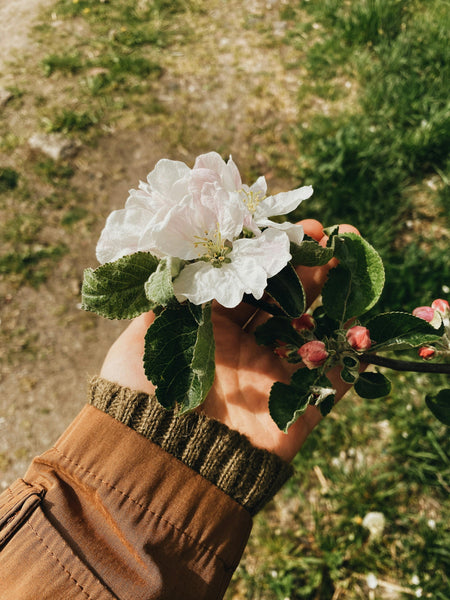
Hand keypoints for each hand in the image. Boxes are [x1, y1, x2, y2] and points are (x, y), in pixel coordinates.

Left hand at [101, 220, 359, 461]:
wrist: (159, 464)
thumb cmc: (142, 394)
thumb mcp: (147, 333)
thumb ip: (172, 291)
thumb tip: (193, 249)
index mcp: (209, 326)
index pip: (248, 280)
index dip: (270, 253)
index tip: (294, 228)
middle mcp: (243, 346)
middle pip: (285, 299)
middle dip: (310, 268)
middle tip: (334, 238)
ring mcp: (272, 376)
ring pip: (312, 330)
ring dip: (336, 300)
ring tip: (352, 267)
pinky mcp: (297, 408)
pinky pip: (332, 380)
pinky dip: (350, 357)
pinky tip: (360, 328)